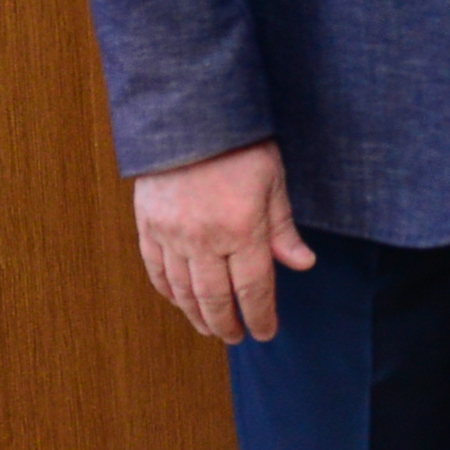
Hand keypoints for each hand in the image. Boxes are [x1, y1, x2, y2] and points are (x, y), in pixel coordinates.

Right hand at [135, 139, 314, 343]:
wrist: (188, 112)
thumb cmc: (239, 142)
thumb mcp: (273, 180)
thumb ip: (283, 228)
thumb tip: (302, 264)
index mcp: (242, 228)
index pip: (254, 289)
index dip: (260, 316)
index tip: (265, 332)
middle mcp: (204, 238)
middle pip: (216, 298)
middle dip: (228, 324)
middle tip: (236, 337)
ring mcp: (171, 234)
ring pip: (183, 291)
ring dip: (197, 315)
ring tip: (209, 328)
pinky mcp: (148, 224)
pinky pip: (156, 270)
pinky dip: (168, 291)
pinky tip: (179, 301)